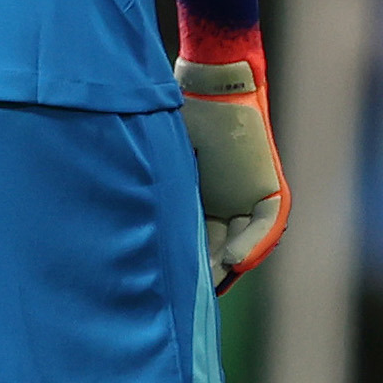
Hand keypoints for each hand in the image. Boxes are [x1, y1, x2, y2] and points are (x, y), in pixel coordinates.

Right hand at [178, 50, 288, 291]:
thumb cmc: (174, 119)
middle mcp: (223, 202)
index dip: (183, 264)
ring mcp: (247, 196)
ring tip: (211, 282)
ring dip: (227, 262)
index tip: (170, 288)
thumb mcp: (161, 166)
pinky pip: (266, 223)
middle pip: (216, 247)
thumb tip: (112, 238)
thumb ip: (155, 197)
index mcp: (196, 200)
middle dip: (204, 272)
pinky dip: (252, 243)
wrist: (209, 84)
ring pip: (243, 241)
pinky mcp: (269, 188)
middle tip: (188, 298)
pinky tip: (233, 260)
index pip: (192, 242)